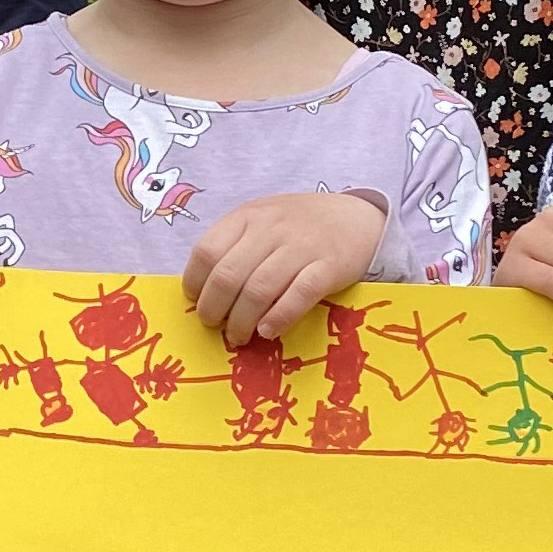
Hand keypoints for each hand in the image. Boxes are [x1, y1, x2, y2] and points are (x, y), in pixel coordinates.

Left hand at [182, 191, 389, 346]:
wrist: (357, 218)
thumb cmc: (301, 225)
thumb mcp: (263, 221)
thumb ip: (235, 244)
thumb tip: (203, 288)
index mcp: (248, 215)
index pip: (207, 251)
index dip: (195, 282)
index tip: (196, 301)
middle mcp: (271, 228)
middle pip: (228, 276)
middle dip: (214, 309)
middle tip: (215, 326)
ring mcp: (301, 246)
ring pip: (258, 290)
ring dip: (242, 321)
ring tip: (239, 336)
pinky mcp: (329, 267)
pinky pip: (298, 296)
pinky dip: (279, 318)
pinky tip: (268, 331)